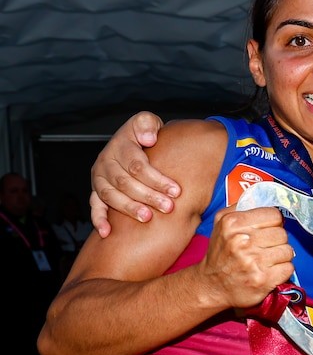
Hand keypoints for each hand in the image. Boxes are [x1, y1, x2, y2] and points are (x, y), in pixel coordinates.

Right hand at [90, 111, 178, 236]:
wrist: (130, 140)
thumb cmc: (144, 133)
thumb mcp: (147, 121)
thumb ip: (148, 124)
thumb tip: (149, 138)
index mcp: (120, 146)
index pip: (137, 166)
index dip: (157, 179)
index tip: (176, 190)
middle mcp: (105, 162)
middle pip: (125, 183)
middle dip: (148, 196)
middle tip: (168, 207)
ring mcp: (99, 178)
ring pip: (111, 196)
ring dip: (129, 208)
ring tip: (148, 218)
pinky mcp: (95, 190)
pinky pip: (94, 206)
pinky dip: (98, 219)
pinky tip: (106, 232)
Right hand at [199, 205, 294, 308]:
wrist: (211, 285)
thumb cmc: (220, 252)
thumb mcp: (221, 222)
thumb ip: (241, 206)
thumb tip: (263, 196)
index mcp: (233, 223)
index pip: (274, 215)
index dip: (273, 223)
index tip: (267, 229)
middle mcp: (242, 242)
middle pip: (282, 233)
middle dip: (277, 240)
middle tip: (266, 246)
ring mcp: (253, 262)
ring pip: (288, 251)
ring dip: (281, 256)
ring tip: (268, 259)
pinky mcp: (262, 280)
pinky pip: (289, 268)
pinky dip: (283, 270)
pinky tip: (270, 271)